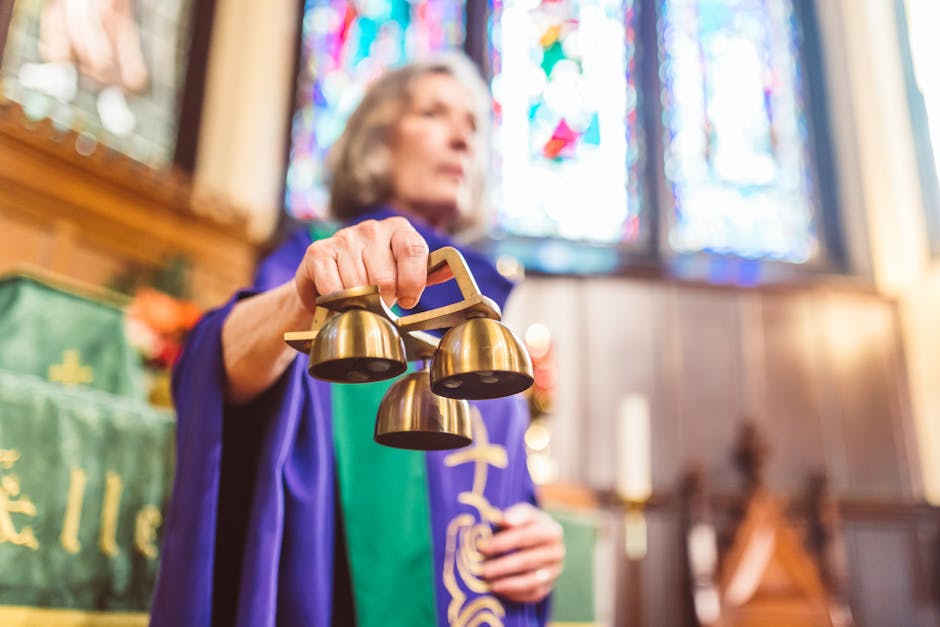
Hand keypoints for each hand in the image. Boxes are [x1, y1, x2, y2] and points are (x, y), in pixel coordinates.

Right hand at [293, 216, 451, 312]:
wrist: (327, 276)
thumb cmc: (373, 275)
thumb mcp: (404, 272)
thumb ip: (427, 272)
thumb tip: (449, 270)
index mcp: (399, 229)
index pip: (414, 251)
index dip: (412, 282)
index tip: (407, 302)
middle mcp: (372, 229)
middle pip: (385, 277)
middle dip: (383, 300)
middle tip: (378, 303)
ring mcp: (344, 237)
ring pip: (359, 285)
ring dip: (359, 302)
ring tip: (358, 300)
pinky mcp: (318, 252)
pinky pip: (333, 286)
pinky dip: (337, 301)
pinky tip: (339, 299)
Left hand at [479, 503, 564, 603]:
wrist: (540, 542)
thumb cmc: (526, 525)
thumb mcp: (524, 514)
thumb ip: (516, 514)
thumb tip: (504, 520)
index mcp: (552, 531)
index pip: (525, 536)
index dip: (503, 542)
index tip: (483, 547)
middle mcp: (557, 552)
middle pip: (527, 561)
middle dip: (502, 566)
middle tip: (483, 570)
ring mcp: (554, 572)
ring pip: (530, 581)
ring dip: (507, 583)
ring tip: (489, 583)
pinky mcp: (549, 587)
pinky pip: (532, 594)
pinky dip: (514, 594)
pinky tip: (499, 590)